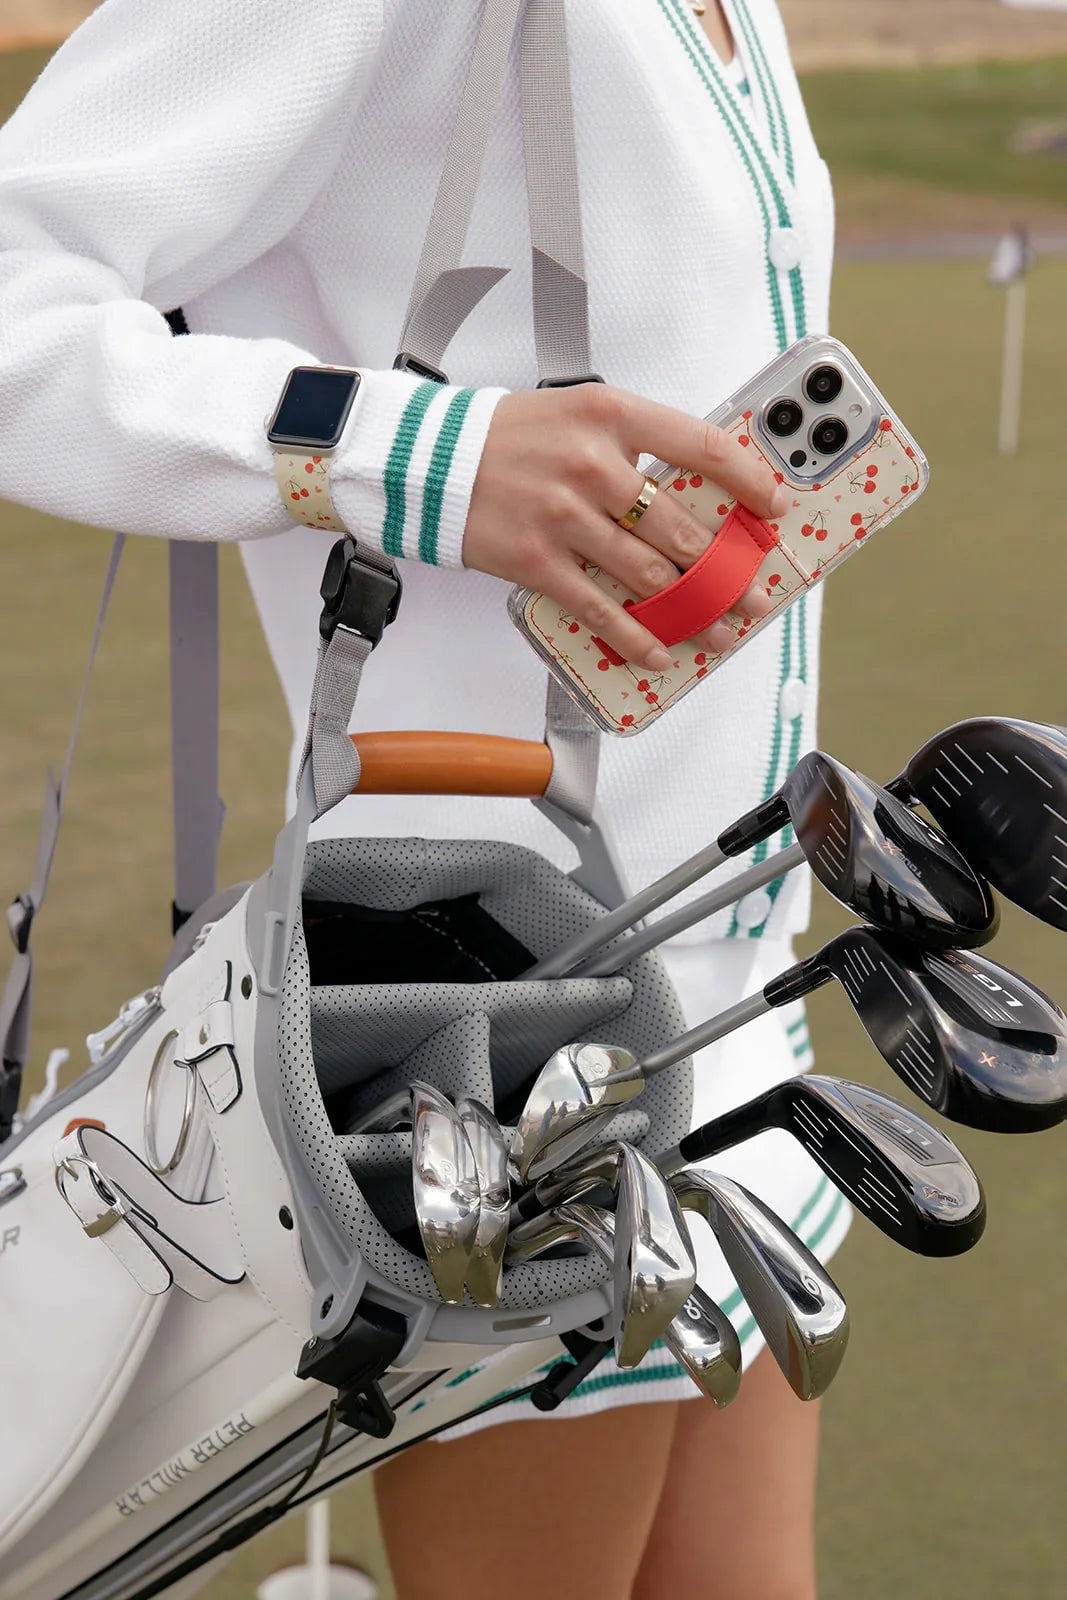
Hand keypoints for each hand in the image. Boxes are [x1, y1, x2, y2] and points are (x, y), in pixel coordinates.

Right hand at [463, 383, 788, 670]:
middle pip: (681, 529)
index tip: (773, 507)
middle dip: (725, 571)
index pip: (700, 446)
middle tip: (750, 593)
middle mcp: (592, 465)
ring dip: (692, 610)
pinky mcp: (536, 560)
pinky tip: (658, 649)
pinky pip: (599, 608)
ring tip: (717, 629)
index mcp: (611, 415)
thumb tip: (696, 497)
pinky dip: (635, 635)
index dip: (747, 481)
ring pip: (648, 575)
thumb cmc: (512, 438)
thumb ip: (636, 446)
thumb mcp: (581, 415)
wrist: (430, 458)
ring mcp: (563, 516)